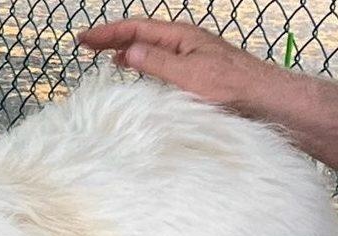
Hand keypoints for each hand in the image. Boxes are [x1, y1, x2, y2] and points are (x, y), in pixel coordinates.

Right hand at [78, 21, 337, 176]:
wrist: (260, 99)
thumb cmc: (229, 88)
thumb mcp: (188, 75)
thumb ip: (157, 62)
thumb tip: (127, 51)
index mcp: (180, 37)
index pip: (136, 29)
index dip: (108, 33)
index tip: (83, 39)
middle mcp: (183, 43)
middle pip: (140, 34)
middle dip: (112, 38)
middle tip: (85, 44)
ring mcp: (188, 56)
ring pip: (148, 47)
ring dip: (124, 49)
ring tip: (104, 55)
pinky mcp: (192, 72)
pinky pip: (157, 61)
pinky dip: (139, 62)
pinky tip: (134, 71)